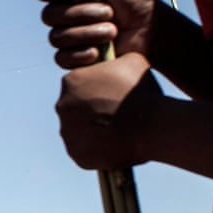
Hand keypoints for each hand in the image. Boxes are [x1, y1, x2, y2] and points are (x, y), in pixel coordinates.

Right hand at [34, 0, 157, 68]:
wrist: (155, 32)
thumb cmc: (136, 1)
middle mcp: (65, 14)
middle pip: (49, 16)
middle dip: (81, 14)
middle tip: (109, 12)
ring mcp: (68, 38)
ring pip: (56, 38)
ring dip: (87, 33)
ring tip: (113, 31)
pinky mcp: (74, 59)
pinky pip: (61, 58)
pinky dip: (82, 54)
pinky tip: (100, 52)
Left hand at [55, 53, 161, 168]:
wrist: (150, 126)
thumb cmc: (142, 92)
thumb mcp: (131, 61)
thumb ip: (114, 60)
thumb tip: (114, 59)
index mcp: (70, 81)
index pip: (79, 85)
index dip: (96, 90)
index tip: (111, 96)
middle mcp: (62, 106)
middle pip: (75, 108)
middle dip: (91, 111)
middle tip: (114, 115)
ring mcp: (67, 132)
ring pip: (78, 131)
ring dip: (92, 131)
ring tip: (116, 131)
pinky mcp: (77, 153)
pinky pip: (84, 151)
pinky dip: (96, 150)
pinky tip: (113, 146)